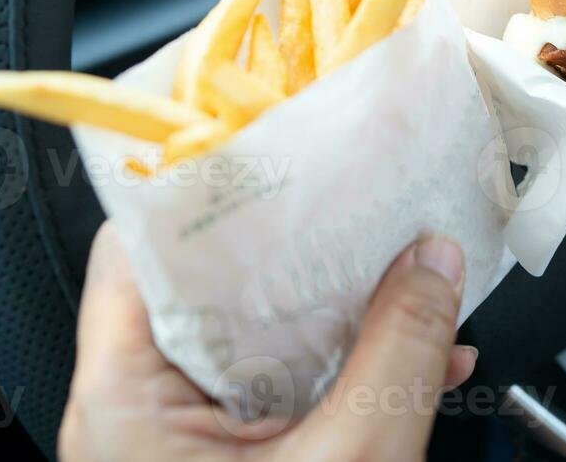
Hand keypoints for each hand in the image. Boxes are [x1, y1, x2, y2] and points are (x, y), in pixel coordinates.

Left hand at [59, 222, 477, 461]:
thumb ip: (400, 353)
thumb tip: (440, 261)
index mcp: (126, 400)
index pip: (140, 244)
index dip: (206, 182)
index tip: (280, 136)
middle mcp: (139, 412)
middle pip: (209, 281)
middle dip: (300, 235)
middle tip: (363, 181)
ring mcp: (185, 444)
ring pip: (260, 333)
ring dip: (339, 298)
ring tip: (406, 255)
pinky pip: (286, 386)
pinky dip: (349, 360)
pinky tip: (421, 346)